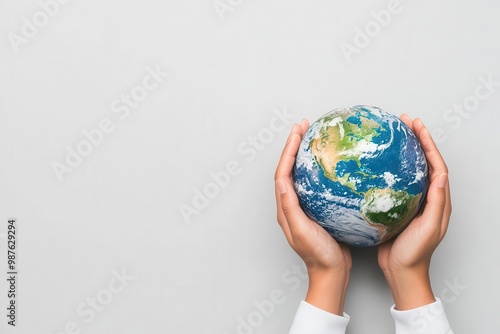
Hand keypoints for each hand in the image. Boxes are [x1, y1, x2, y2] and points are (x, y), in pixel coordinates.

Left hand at [275, 120, 350, 315]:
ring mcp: (304, 207)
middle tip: (303, 127)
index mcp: (285, 208)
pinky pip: (315, 184)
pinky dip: (319, 169)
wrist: (332, 273)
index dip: (288, 151)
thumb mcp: (302, 231)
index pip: (283, 173)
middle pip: (289, 169)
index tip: (297, 132)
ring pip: (301, 175)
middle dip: (294, 146)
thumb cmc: (319, 255)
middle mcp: (291, 205)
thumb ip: (290, 208)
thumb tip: (282, 182)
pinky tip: (331, 163)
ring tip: (313, 137)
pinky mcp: (317, 209)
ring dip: (303, 155)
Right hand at [378, 115, 451, 309]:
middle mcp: (427, 197)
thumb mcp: (429, 227)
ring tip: (392, 135)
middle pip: (423, 161)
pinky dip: (388, 168)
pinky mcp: (397, 206)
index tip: (416, 126)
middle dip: (416, 139)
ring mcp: (412, 201)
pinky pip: (394, 181)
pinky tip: (375, 164)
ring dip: (403, 151)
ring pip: (409, 169)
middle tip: (404, 122)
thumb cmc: (416, 253)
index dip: (427, 143)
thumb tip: (441, 174)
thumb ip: (436, 202)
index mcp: (438, 200)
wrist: (401, 271)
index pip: (436, 164)